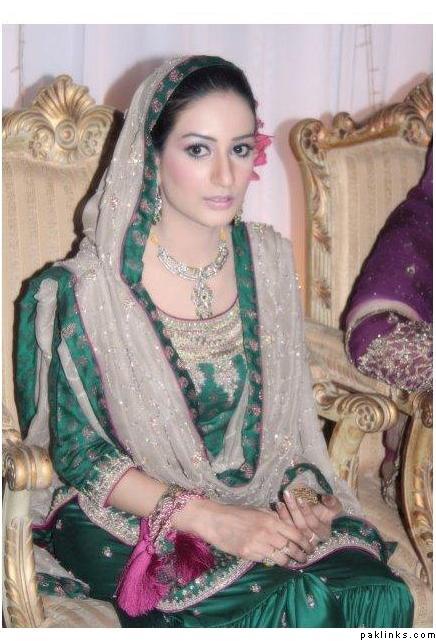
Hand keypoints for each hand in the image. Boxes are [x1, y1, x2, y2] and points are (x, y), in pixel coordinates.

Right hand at [176, 498, 314, 566]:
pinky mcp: (248, 554)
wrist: (214, 520)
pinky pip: (266, 560)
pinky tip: (276, 561)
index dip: (305, 542)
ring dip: (288, 561)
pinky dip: (273, 561)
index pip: (295, 533)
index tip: (310, 547)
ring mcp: (257, 545)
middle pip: (291, 548)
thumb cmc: (235, 512)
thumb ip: (273, 517)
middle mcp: (266, 533)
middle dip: (301, 555)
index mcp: (270, 520)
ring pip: (280, 558)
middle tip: (305, 559)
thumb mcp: (257, 510)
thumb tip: (287, 523)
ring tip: (292, 562)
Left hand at [275, 489, 341, 549]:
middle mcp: (312, 539)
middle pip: (302, 526)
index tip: (300, 498)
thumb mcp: (332, 506)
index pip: (314, 524)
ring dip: (285, 514)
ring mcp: (300, 541)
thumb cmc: (324, 509)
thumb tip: (326, 498)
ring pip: (292, 529)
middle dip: (294, 509)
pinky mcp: (291, 539)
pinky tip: (277, 507)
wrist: (316, 513)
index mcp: (324, 533)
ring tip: (280, 501)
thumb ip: (333, 503)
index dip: (307, 511)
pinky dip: (280, 518)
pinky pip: (285, 530)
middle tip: (287, 494)